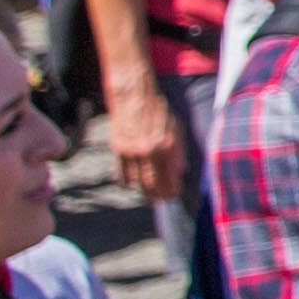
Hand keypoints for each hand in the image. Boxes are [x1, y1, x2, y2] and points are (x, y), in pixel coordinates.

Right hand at [106, 65, 187, 201]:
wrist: (134, 98)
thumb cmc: (158, 113)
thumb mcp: (176, 130)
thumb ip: (179, 152)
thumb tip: (180, 172)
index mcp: (166, 146)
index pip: (170, 177)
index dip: (172, 190)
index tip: (174, 195)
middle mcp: (148, 151)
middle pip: (153, 184)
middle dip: (159, 196)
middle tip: (162, 200)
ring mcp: (131, 152)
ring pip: (137, 182)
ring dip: (144, 192)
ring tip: (150, 196)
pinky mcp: (118, 150)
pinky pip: (122, 174)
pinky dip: (128, 183)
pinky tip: (133, 184)